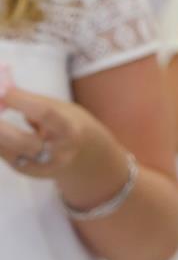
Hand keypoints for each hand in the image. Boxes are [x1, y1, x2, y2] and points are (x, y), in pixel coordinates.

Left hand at [0, 84, 125, 204]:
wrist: (88, 159)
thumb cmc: (70, 126)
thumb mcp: (62, 110)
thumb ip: (32, 101)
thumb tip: (2, 89)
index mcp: (71, 132)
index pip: (46, 114)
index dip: (21, 101)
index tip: (4, 91)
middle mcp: (57, 153)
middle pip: (23, 142)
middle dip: (0, 127)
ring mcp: (41, 166)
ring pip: (7, 151)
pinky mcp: (26, 170)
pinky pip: (4, 153)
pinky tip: (2, 131)